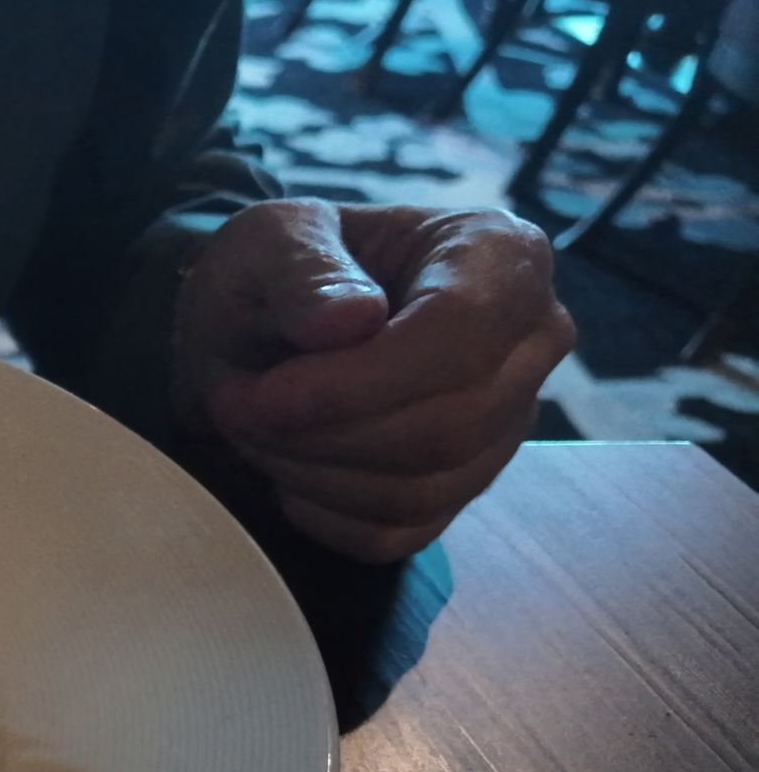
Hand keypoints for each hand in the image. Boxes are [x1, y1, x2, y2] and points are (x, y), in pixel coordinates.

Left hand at [173, 200, 575, 562]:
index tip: (266, 395)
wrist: (265, 322)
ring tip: (255, 429)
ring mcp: (507, 423)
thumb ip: (305, 271)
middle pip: (447, 426)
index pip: (460, 336)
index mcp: (502, 255)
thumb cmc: (281, 268)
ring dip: (312, 473)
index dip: (356, 383)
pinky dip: (321, 512)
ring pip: (423, 489)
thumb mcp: (273, 238)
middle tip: (239, 409)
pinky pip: (398, 533)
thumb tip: (350, 321)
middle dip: (323, 432)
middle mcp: (532, 341)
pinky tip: (287, 465)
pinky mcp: (465, 487)